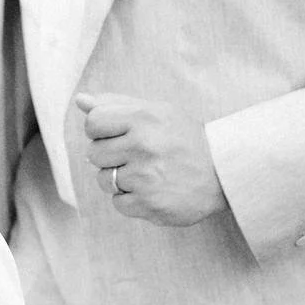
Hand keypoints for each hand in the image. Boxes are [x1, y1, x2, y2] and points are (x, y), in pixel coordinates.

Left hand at [77, 94, 226, 226]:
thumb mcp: (156, 112)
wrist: (223, 172)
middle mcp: (144, 145)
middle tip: (137, 155)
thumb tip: (80, 100)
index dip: (100, 130)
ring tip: (147, 173)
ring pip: (104, 180)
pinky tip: (152, 190)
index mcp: (143, 118)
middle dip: (110, 156)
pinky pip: (118, 203)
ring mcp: (147, 177)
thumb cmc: (184, 138)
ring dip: (120, 179)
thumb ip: (116, 104)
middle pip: (94, 154)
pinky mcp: (150, 204)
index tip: (117, 135)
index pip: (93, 123)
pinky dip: (131, 200)